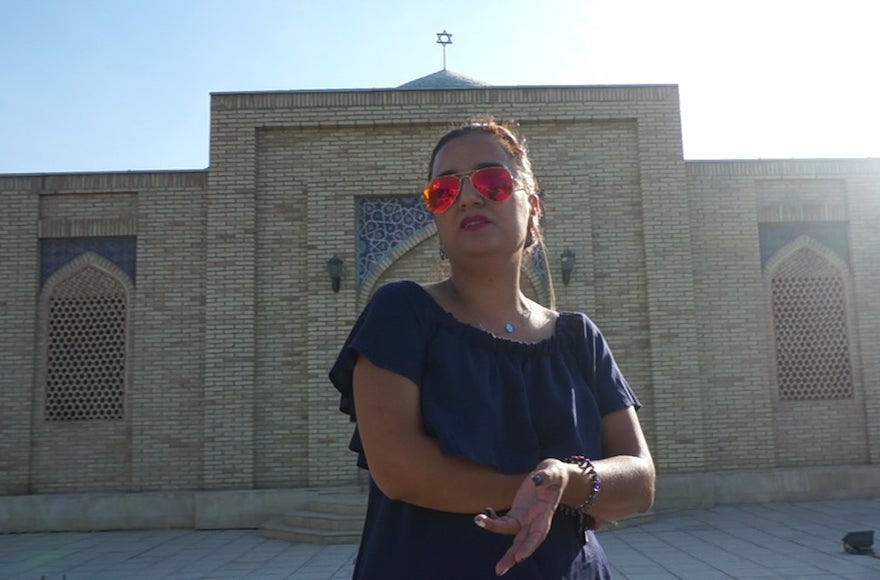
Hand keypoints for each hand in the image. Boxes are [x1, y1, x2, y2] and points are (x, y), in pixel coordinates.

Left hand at [473, 459, 568, 575]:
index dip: (529, 547)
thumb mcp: (553, 472)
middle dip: (511, 557)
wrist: (551, 475)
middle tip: (499, 570)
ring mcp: (525, 519)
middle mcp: (534, 521)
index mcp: (545, 515)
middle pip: (522, 542)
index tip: (520, 557)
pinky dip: (493, 521)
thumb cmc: (555, 475)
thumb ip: (546, 476)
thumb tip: (536, 480)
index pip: (538, 535)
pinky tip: (483, 514)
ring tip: (478, 523)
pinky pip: (503, 521)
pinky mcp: (517, 513)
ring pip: (510, 534)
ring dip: (494, 532)